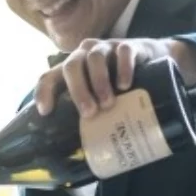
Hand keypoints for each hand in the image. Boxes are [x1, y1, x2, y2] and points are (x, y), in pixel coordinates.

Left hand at [35, 37, 170, 116]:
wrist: (151, 60)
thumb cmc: (118, 85)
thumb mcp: (100, 96)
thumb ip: (91, 111)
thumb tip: (83, 149)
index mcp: (72, 69)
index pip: (49, 76)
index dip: (44, 92)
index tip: (45, 112)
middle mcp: (84, 54)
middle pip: (71, 66)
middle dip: (78, 90)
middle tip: (90, 113)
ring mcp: (105, 47)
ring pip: (95, 58)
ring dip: (99, 81)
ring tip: (108, 104)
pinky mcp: (128, 45)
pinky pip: (123, 52)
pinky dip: (123, 68)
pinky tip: (125, 85)